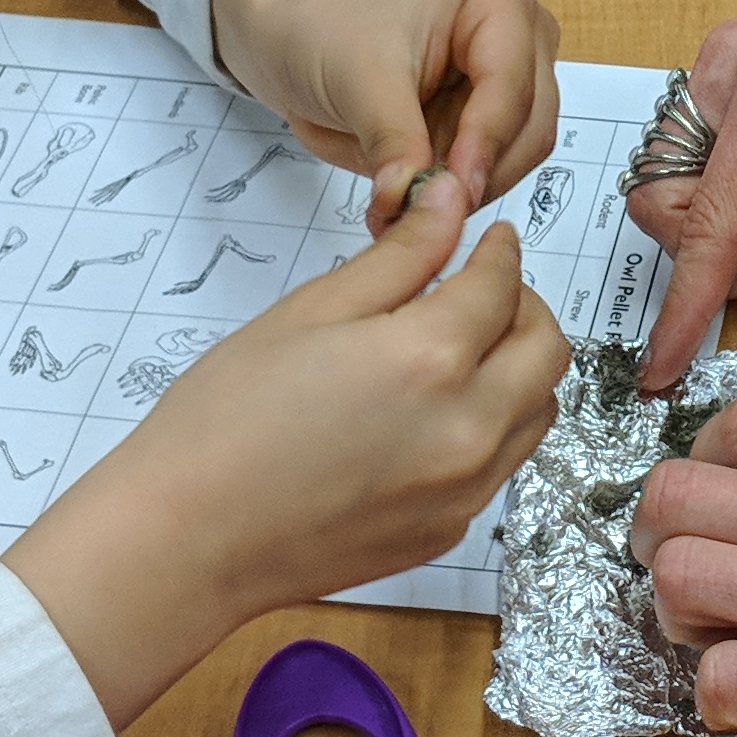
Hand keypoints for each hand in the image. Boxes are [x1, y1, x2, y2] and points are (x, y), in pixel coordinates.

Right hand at [8, 170, 567, 723]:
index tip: (490, 239)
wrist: (189, 538)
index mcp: (433, 357)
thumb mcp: (311, 311)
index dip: (500, 251)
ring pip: (537, 412)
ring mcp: (465, 489)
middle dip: (525, 307)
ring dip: (518, 370)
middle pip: (547, 350)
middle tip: (483, 291)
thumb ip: (400, 255)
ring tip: (460, 352)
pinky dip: (490, 427)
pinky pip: (501, 465)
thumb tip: (448, 199)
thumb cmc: (227, 418)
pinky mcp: (449, 529)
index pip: (503, 285)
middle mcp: (468, 428)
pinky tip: (431, 415)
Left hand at [212, 0, 561, 231]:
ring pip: (518, 157)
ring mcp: (512, 78)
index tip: (451, 192)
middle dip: (477, 173)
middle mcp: (520, 34)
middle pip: (530, 125)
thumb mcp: (355, 80)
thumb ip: (393, 140)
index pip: (510, 82)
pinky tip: (411, 197)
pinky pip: (492, 171)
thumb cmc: (324, 30)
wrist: (295, 38)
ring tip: (405, 204)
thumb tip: (415, 199)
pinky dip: (455, 192)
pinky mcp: (491, 119)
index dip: (484, 142)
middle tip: (422, 212)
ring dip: (466, 188)